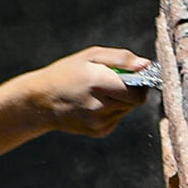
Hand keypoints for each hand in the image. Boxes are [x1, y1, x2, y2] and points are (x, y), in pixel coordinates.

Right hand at [23, 47, 151, 135]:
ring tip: (99, 93)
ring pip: (126, 110)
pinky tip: (93, 104)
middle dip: (130, 91)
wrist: (41, 101)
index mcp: (100, 84)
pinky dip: (111, 111)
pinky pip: (116, 118)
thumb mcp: (91, 56)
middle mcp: (101, 106)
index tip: (133, 76)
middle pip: (135, 102)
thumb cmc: (67, 73)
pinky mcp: (98, 131)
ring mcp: (99, 122)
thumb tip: (146, 65)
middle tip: (112, 82)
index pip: (138, 92)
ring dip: (119, 100)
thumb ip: (121, 58)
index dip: (141, 83)